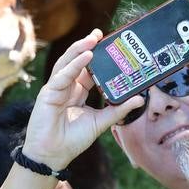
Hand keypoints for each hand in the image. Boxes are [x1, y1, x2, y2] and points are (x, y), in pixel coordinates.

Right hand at [22, 30, 143, 169]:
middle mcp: (66, 87)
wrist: (53, 155)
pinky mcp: (48, 93)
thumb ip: (118, 109)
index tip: (108, 44)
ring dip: (80, 49)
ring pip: (67, 63)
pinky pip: (62, 75)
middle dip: (86, 45)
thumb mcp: (101, 122)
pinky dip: (74, 65)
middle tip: (99, 33)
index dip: (97, 56)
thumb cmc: (72, 140)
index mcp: (77, 92)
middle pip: (76, 61)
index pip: (87, 69)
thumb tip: (140, 99)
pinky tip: (86, 56)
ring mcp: (56, 88)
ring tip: (94, 39)